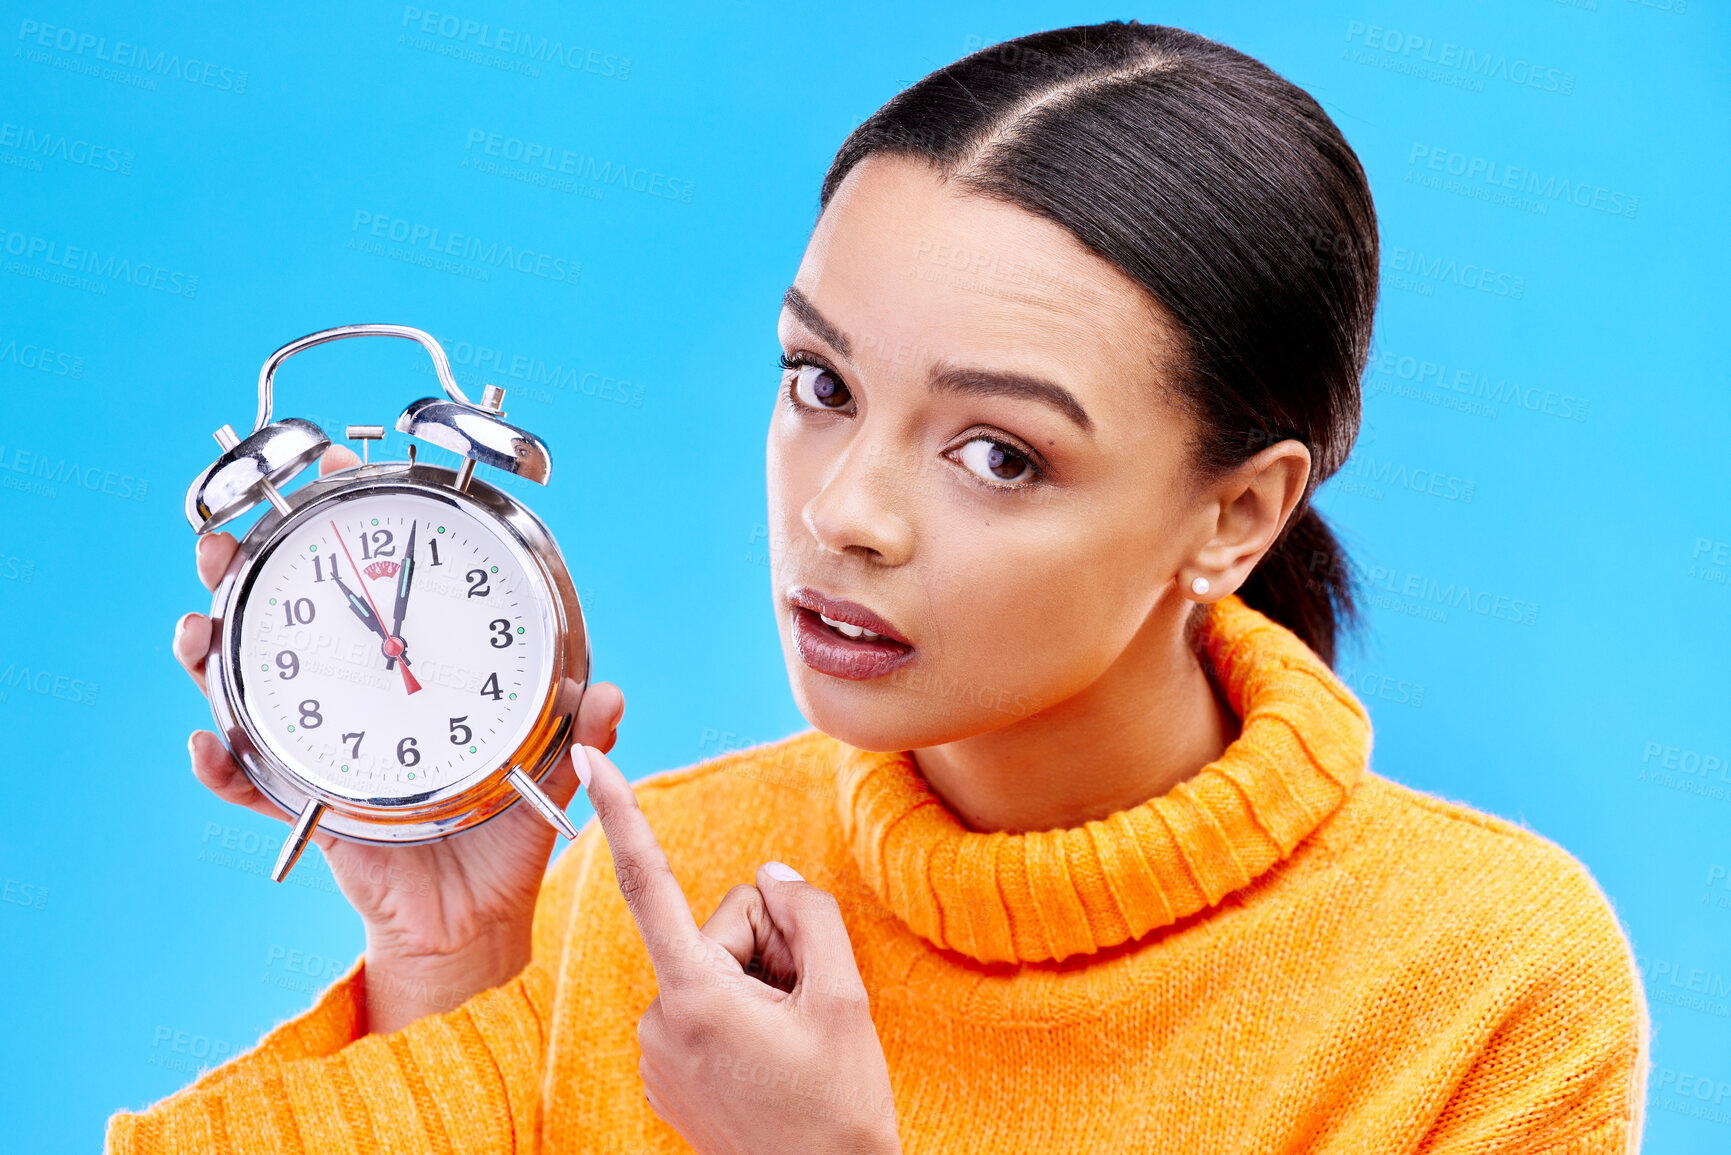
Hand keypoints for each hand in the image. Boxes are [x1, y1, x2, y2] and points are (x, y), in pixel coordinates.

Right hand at [173, 445, 625, 1034]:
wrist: (475, 915)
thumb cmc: (507, 828)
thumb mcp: (553, 769)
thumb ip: (583, 731)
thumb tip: (610, 697)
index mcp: (416, 668)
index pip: (374, 580)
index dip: (346, 525)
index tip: (330, 476)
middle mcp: (359, 692)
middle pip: (284, 616)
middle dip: (241, 572)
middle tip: (222, 545)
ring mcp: (322, 742)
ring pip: (248, 685)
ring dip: (210, 655)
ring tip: (196, 633)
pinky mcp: (306, 801)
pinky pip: (251, 781)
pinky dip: (223, 766)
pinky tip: (210, 745)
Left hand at [578, 743, 900, 1154]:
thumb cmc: (837, 1108)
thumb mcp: (841, 997)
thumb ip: (806, 916)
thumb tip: (771, 878)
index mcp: (694, 996)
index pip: (650, 884)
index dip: (619, 813)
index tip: (585, 759)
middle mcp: (658, 1020)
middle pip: (716, 927)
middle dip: (765, 946)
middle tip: (805, 1002)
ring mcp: (658, 1051)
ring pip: (712, 966)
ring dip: (757, 983)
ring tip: (791, 1038)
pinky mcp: (665, 1072)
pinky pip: (703, 1004)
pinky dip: (741, 1011)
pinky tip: (772, 1054)